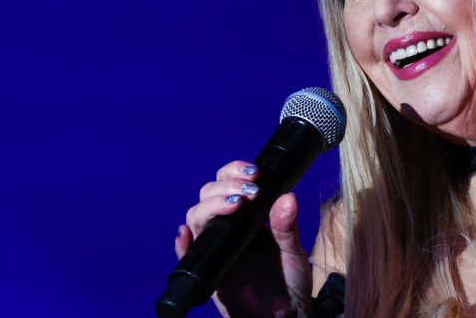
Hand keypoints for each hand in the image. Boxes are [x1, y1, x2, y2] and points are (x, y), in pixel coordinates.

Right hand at [175, 160, 311, 316]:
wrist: (283, 315)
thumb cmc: (289, 281)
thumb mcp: (293, 251)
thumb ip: (287, 227)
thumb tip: (288, 197)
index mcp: (249, 215)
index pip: (232, 182)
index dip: (235, 172)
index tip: (253, 173)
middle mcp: (228, 226)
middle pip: (209, 194)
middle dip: (225, 185)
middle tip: (248, 193)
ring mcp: (216, 246)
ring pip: (196, 217)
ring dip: (209, 205)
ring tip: (233, 205)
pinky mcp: (207, 269)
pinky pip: (187, 254)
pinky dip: (182, 243)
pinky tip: (186, 235)